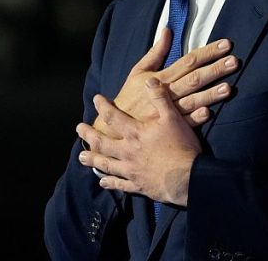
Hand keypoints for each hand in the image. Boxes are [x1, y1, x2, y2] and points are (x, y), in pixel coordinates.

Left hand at [78, 77, 200, 204]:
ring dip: (93, 159)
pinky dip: (110, 182)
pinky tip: (102, 182)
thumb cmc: (181, 146)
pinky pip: (120, 184)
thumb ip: (160, 98)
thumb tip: (149, 81)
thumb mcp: (173, 117)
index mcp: (135, 133)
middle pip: (102, 142)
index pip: (113, 117)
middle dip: (89, 135)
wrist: (188, 178)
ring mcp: (131, 170)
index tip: (96, 99)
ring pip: (106, 164)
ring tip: (82, 157)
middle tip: (79, 129)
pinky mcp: (138, 185)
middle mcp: (128, 152)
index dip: (103, 106)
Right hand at [93, 29, 237, 137]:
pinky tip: (209, 112)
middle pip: (194, 78)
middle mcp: (166, 93)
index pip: (188, 60)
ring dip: (210, 94)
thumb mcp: (137, 71)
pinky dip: (195, 117)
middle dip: (215, 69)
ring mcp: (168, 112)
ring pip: (192, 100)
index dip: (208, 52)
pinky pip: (184, 123)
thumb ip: (155, 52)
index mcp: (160, 77)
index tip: (226, 44)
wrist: (115, 126)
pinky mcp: (169, 128)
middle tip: (234, 61)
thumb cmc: (129, 97)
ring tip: (229, 88)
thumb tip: (168, 30)